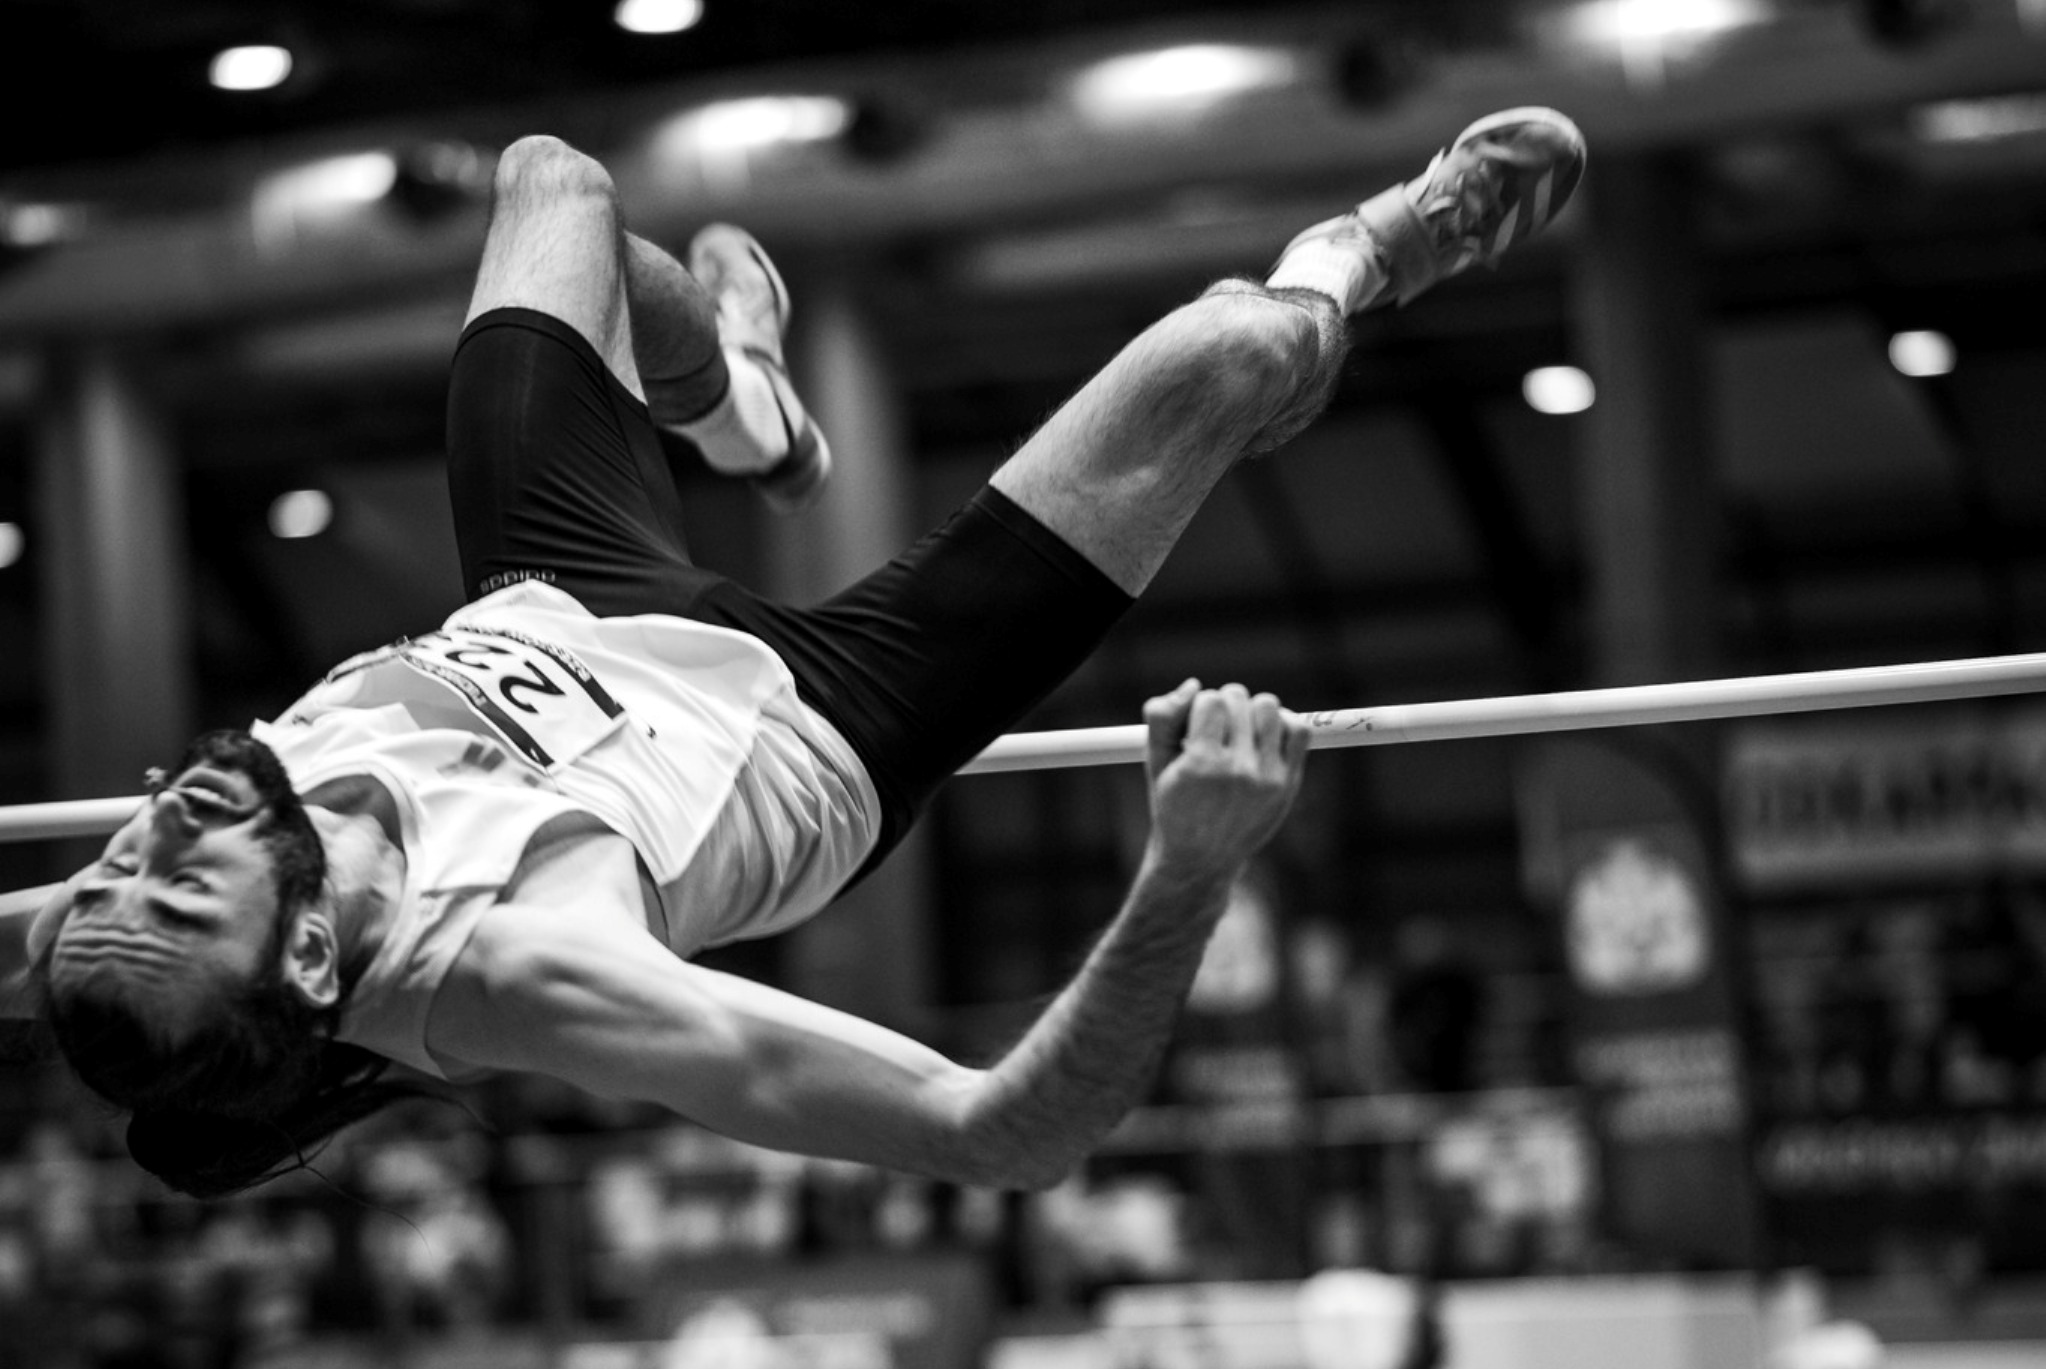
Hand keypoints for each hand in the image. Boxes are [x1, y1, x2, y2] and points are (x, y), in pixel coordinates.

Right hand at [1142, 679, 1308, 879]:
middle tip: (1214, 731)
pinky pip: (1299, 730)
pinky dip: (1283, 723)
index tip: (1192, 728)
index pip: (1210, 699)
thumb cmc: (1173, 805)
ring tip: (1239, 732)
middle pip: (1239, 699)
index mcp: (1201, 765)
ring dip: (1252, 711)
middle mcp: (1238, 771)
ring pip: (1269, 707)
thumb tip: (1194, 685)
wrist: (1201, 858)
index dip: (1198, 707)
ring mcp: (1268, 778)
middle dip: (1224, 707)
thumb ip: (1162, 717)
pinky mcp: (1288, 783)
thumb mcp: (1155, 762)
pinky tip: (1264, 737)